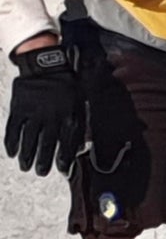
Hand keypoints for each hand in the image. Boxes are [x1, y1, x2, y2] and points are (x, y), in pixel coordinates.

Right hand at [5, 41, 81, 176]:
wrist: (45, 66)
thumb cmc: (67, 86)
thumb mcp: (81, 102)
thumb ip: (81, 123)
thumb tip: (81, 145)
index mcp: (69, 116)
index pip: (67, 143)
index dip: (64, 158)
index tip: (62, 169)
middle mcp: (52, 117)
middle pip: (46, 144)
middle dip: (44, 161)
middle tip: (41, 172)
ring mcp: (33, 113)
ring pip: (29, 139)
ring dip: (27, 155)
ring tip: (26, 167)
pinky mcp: (19, 108)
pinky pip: (13, 129)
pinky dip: (11, 142)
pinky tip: (12, 153)